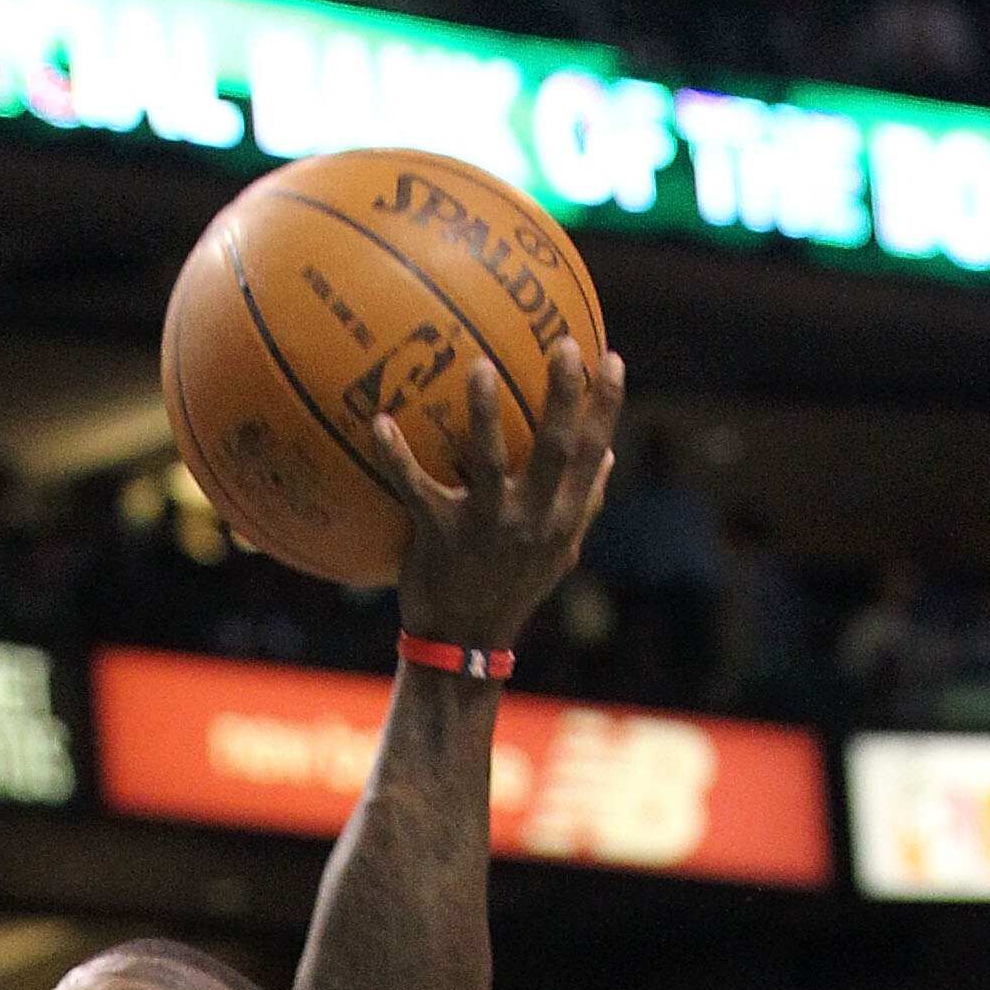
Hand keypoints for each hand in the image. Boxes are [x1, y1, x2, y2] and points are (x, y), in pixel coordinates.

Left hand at [378, 341, 623, 654]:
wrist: (463, 647)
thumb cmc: (510, 592)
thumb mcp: (558, 555)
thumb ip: (582, 504)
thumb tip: (609, 454)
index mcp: (559, 519)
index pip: (592, 454)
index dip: (605, 406)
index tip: (610, 357)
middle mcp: (529, 521)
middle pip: (553, 448)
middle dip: (562, 394)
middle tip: (561, 342)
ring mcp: (483, 528)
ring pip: (487, 462)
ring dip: (484, 414)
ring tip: (479, 367)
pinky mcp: (438, 536)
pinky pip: (414, 488)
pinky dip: (396, 457)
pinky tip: (379, 422)